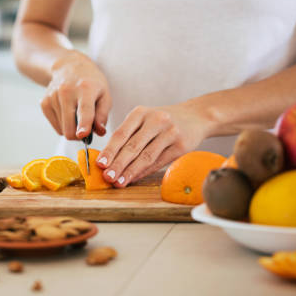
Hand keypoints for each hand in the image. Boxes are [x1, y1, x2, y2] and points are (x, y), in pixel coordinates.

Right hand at [41, 50, 111, 139]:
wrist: (68, 67)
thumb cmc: (91, 83)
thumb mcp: (104, 95)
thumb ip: (103, 115)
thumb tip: (100, 132)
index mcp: (85, 89)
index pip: (84, 110)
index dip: (84, 125)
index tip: (82, 135)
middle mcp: (66, 92)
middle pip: (69, 127)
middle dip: (78, 135)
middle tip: (86, 129)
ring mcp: (52, 97)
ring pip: (62, 129)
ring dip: (71, 127)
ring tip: (76, 113)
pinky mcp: (44, 103)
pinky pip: (55, 126)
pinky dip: (63, 124)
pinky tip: (67, 111)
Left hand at [96, 104, 213, 186]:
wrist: (196, 116)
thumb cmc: (162, 121)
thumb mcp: (144, 119)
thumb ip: (128, 135)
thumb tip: (108, 159)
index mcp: (141, 113)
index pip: (121, 134)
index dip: (109, 150)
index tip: (100, 164)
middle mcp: (155, 120)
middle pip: (132, 146)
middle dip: (118, 164)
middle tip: (107, 177)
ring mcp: (170, 132)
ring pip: (146, 156)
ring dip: (130, 171)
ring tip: (119, 182)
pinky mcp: (181, 145)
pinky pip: (159, 161)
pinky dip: (144, 172)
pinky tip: (134, 178)